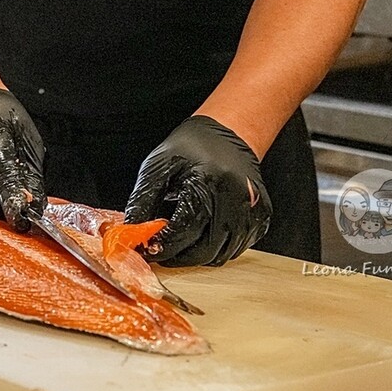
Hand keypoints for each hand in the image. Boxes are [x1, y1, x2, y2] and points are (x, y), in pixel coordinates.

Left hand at [125, 116, 271, 265]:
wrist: (228, 134)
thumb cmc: (192, 147)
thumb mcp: (158, 166)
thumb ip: (143, 200)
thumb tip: (130, 231)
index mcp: (209, 183)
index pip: (184, 230)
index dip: (162, 245)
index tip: (145, 249)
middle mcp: (237, 200)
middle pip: (203, 250)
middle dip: (176, 255)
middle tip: (158, 249)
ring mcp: (253, 212)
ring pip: (219, 256)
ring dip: (194, 255)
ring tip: (178, 238)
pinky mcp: (260, 220)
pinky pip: (234, 250)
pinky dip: (213, 249)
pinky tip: (200, 233)